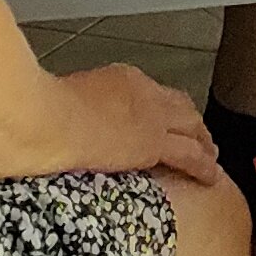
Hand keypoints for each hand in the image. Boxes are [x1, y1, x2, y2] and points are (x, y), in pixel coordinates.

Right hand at [58, 59, 220, 181]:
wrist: (49, 120)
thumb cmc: (44, 112)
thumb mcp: (67, 99)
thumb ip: (81, 108)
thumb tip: (75, 120)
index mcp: (124, 79)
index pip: (152, 94)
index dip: (161, 109)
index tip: (161, 121)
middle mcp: (145, 93)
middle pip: (180, 106)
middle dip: (191, 122)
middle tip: (198, 135)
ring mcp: (152, 116)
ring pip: (192, 127)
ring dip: (203, 141)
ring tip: (210, 154)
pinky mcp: (153, 143)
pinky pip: (189, 155)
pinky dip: (203, 165)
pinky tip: (210, 176)